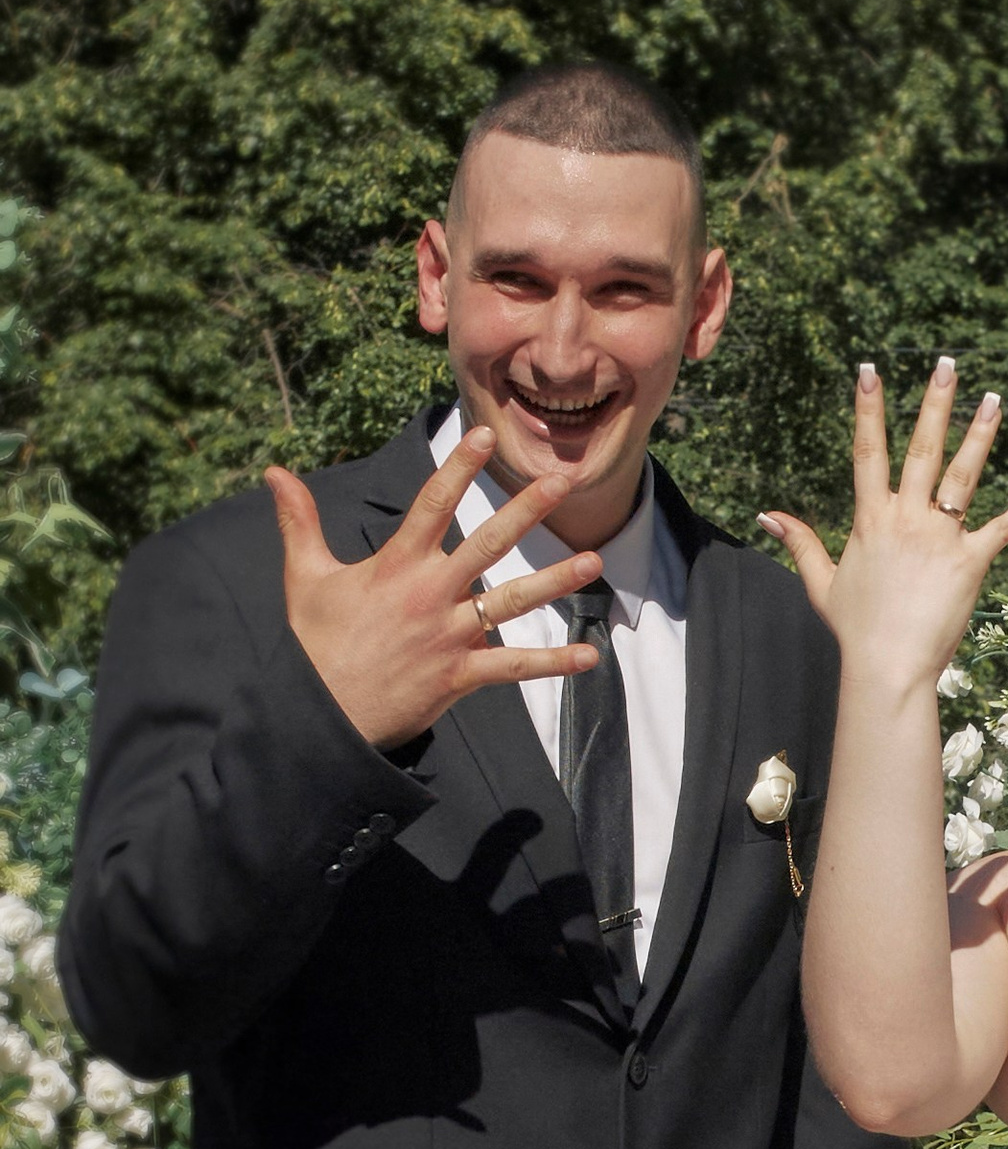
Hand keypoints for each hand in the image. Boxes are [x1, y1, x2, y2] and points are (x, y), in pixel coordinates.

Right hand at [265, 425, 607, 749]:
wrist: (321, 713)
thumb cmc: (316, 642)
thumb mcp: (305, 576)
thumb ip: (299, 521)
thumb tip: (273, 471)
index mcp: (396, 566)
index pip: (432, 504)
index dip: (458, 467)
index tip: (484, 435)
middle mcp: (429, 594)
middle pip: (487, 543)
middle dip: (527, 509)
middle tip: (563, 480)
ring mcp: (448, 636)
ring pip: (510, 602)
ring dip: (554, 582)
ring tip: (593, 561)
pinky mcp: (459, 675)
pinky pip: (512, 666)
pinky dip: (551, 662)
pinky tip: (589, 655)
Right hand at [760, 360, 1007, 689]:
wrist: (887, 666)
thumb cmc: (855, 628)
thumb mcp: (821, 582)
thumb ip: (799, 542)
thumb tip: (765, 515)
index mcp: (871, 519)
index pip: (868, 452)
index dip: (868, 409)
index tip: (870, 371)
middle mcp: (906, 519)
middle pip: (921, 449)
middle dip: (934, 403)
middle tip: (947, 364)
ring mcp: (939, 537)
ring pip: (962, 475)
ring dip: (980, 434)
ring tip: (994, 399)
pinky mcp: (969, 562)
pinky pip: (1000, 530)